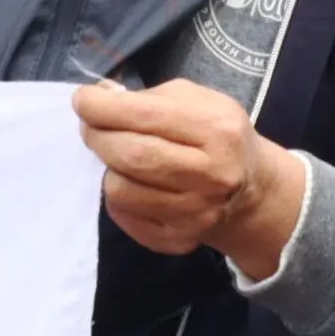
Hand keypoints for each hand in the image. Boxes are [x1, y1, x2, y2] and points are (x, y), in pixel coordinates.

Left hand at [73, 78, 307, 281]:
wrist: (252, 193)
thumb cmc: (216, 136)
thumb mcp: (197, 100)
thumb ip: (148, 96)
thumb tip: (100, 96)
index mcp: (216, 130)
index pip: (144, 115)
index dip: (101, 107)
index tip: (83, 100)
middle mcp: (210, 175)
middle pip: (130, 155)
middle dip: (97, 135)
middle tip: (92, 127)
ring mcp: (195, 214)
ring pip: (120, 190)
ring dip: (107, 168)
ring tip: (118, 156)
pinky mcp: (178, 240)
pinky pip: (123, 216)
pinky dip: (118, 196)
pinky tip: (133, 182)